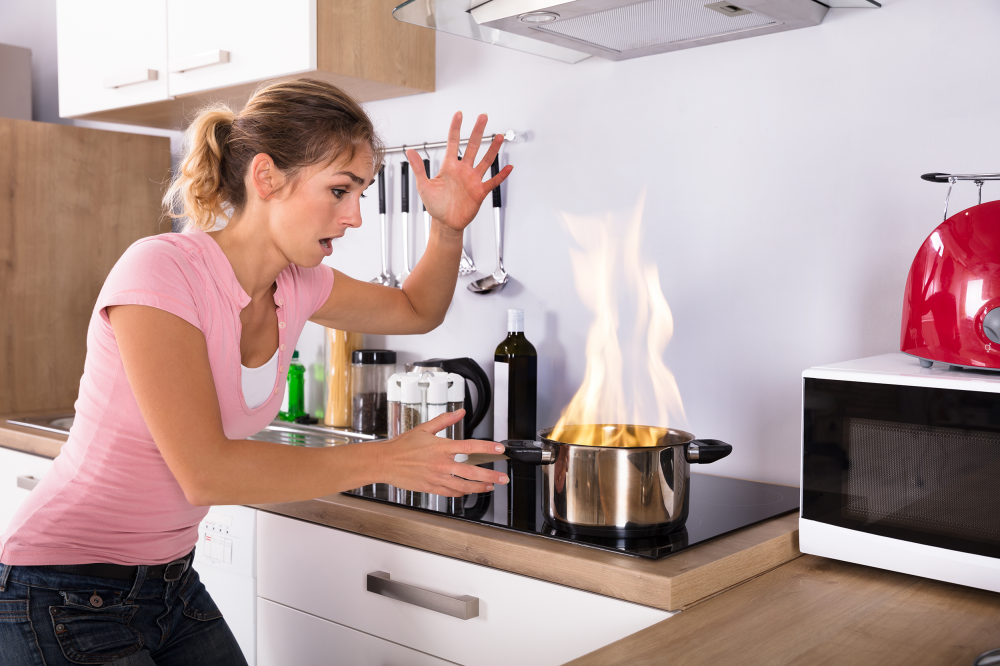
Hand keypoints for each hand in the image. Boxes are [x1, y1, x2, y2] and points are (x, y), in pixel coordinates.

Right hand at [375, 409, 508, 496]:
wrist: (385, 461)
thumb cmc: (402, 446)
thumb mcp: (424, 428)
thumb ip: (445, 420)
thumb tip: (460, 412)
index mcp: (441, 447)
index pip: (470, 446)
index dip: (487, 448)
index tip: (499, 449)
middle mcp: (441, 463)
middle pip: (471, 471)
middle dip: (490, 476)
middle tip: (502, 478)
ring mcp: (436, 477)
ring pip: (463, 486)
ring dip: (479, 487)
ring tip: (489, 487)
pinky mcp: (430, 487)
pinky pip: (450, 493)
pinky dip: (461, 493)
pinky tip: (467, 491)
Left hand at [405, 112, 512, 234]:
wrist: (445, 223)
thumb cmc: (434, 205)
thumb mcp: (423, 186)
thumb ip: (418, 168)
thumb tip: (409, 152)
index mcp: (449, 166)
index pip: (453, 142)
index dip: (456, 128)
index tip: (459, 114)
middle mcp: (463, 170)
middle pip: (473, 146)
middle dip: (477, 131)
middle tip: (483, 116)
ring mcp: (473, 180)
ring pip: (485, 161)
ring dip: (493, 149)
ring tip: (499, 137)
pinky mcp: (480, 192)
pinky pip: (493, 181)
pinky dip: (501, 175)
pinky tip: (508, 168)